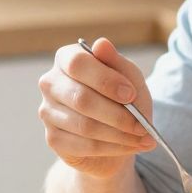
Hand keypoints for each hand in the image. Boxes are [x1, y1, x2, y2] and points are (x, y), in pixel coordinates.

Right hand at [38, 36, 156, 177]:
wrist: (115, 133)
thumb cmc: (121, 98)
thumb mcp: (129, 78)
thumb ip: (117, 62)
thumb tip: (101, 44)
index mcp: (67, 59)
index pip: (78, 64)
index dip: (105, 80)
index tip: (130, 94)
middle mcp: (51, 83)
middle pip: (81, 99)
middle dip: (118, 115)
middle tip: (143, 125)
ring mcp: (48, 112)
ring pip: (85, 126)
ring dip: (120, 135)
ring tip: (143, 138)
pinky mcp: (53, 138)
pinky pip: (85, 146)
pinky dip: (113, 148)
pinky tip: (131, 146)